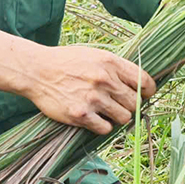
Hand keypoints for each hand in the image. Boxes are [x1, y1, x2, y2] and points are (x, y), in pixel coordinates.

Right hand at [23, 45, 156, 134]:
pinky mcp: (81, 115)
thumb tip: (139, 84)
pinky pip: (105, 128)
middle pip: (136, 103)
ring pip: (124, 118)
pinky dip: (103, 126)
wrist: (36, 71)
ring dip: (117, 117)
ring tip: (106, 112)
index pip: (144, 81)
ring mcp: (93, 98)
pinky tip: (95, 119)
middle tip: (120, 105)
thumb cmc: (66, 62)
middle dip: (131, 106)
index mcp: (110, 62)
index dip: (148, 91)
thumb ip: (116, 68)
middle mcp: (104, 80)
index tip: (144, 95)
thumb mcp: (94, 55)